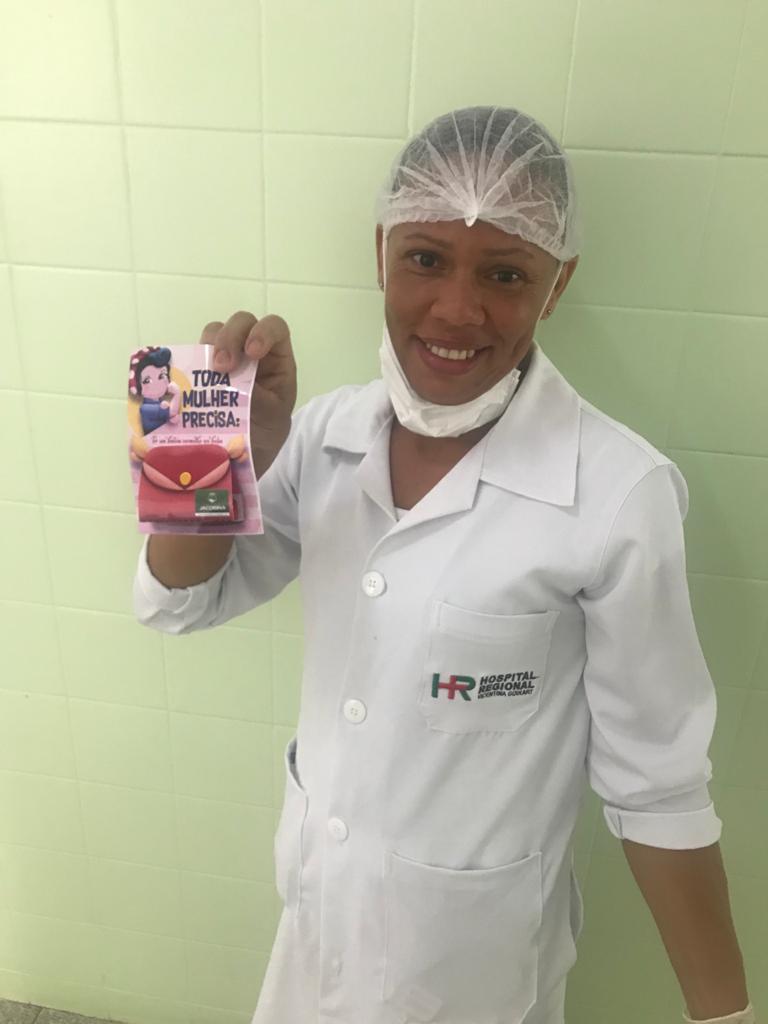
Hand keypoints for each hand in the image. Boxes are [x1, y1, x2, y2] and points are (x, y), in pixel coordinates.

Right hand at [200, 311, 296, 477]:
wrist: (244, 457)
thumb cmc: (266, 434)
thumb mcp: (272, 420)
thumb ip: (259, 398)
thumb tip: (234, 384)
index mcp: (275, 360)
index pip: (274, 328)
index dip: (263, 332)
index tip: (252, 352)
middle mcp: (250, 353)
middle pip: (241, 323)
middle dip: (230, 337)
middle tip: (221, 366)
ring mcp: (225, 359)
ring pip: (214, 333)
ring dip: (209, 345)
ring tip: (206, 372)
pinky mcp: (201, 372)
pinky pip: (193, 356)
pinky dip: (189, 361)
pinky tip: (186, 378)